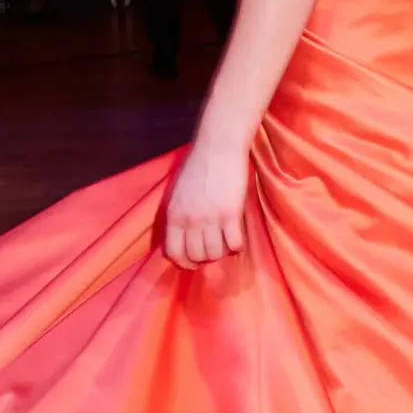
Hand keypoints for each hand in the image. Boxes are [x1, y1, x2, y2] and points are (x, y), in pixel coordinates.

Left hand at [164, 139, 248, 268]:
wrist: (218, 147)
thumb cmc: (198, 166)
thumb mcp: (178, 193)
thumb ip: (179, 215)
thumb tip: (182, 237)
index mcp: (174, 215)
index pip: (174, 252)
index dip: (184, 263)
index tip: (192, 264)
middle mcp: (190, 220)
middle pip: (196, 255)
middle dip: (205, 257)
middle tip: (213, 248)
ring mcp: (211, 218)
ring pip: (215, 253)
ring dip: (221, 252)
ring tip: (225, 242)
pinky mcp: (231, 214)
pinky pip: (234, 243)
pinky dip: (237, 246)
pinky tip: (238, 238)